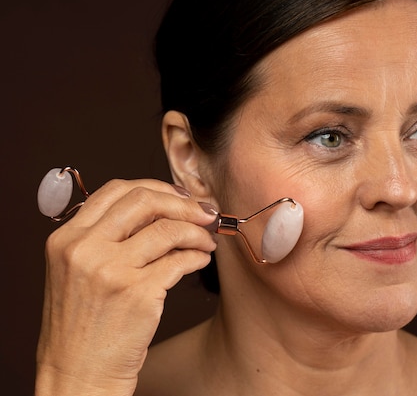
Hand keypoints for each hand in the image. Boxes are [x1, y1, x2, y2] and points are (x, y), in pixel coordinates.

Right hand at [35, 179, 216, 395]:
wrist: (78, 373)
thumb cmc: (84, 324)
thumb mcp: (79, 271)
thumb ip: (108, 237)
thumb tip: (163, 208)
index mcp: (67, 239)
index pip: (116, 190)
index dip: (156, 188)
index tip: (179, 197)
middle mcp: (84, 249)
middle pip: (144, 200)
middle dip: (183, 204)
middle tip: (204, 213)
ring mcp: (110, 271)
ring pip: (169, 229)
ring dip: (197, 232)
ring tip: (206, 241)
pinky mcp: (137, 294)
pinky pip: (180, 261)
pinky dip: (198, 256)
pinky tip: (201, 260)